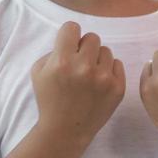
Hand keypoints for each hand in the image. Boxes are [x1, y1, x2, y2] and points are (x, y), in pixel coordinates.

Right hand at [31, 21, 124, 143]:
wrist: (66, 130)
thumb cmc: (50, 99)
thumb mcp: (39, 72)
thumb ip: (55, 50)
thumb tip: (74, 39)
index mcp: (62, 62)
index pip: (72, 28)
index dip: (69, 36)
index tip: (69, 45)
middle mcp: (84, 67)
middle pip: (92, 37)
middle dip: (85, 47)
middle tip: (79, 62)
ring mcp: (104, 78)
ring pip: (106, 50)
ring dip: (97, 59)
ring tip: (89, 75)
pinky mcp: (118, 88)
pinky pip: (117, 64)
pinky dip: (109, 70)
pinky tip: (99, 83)